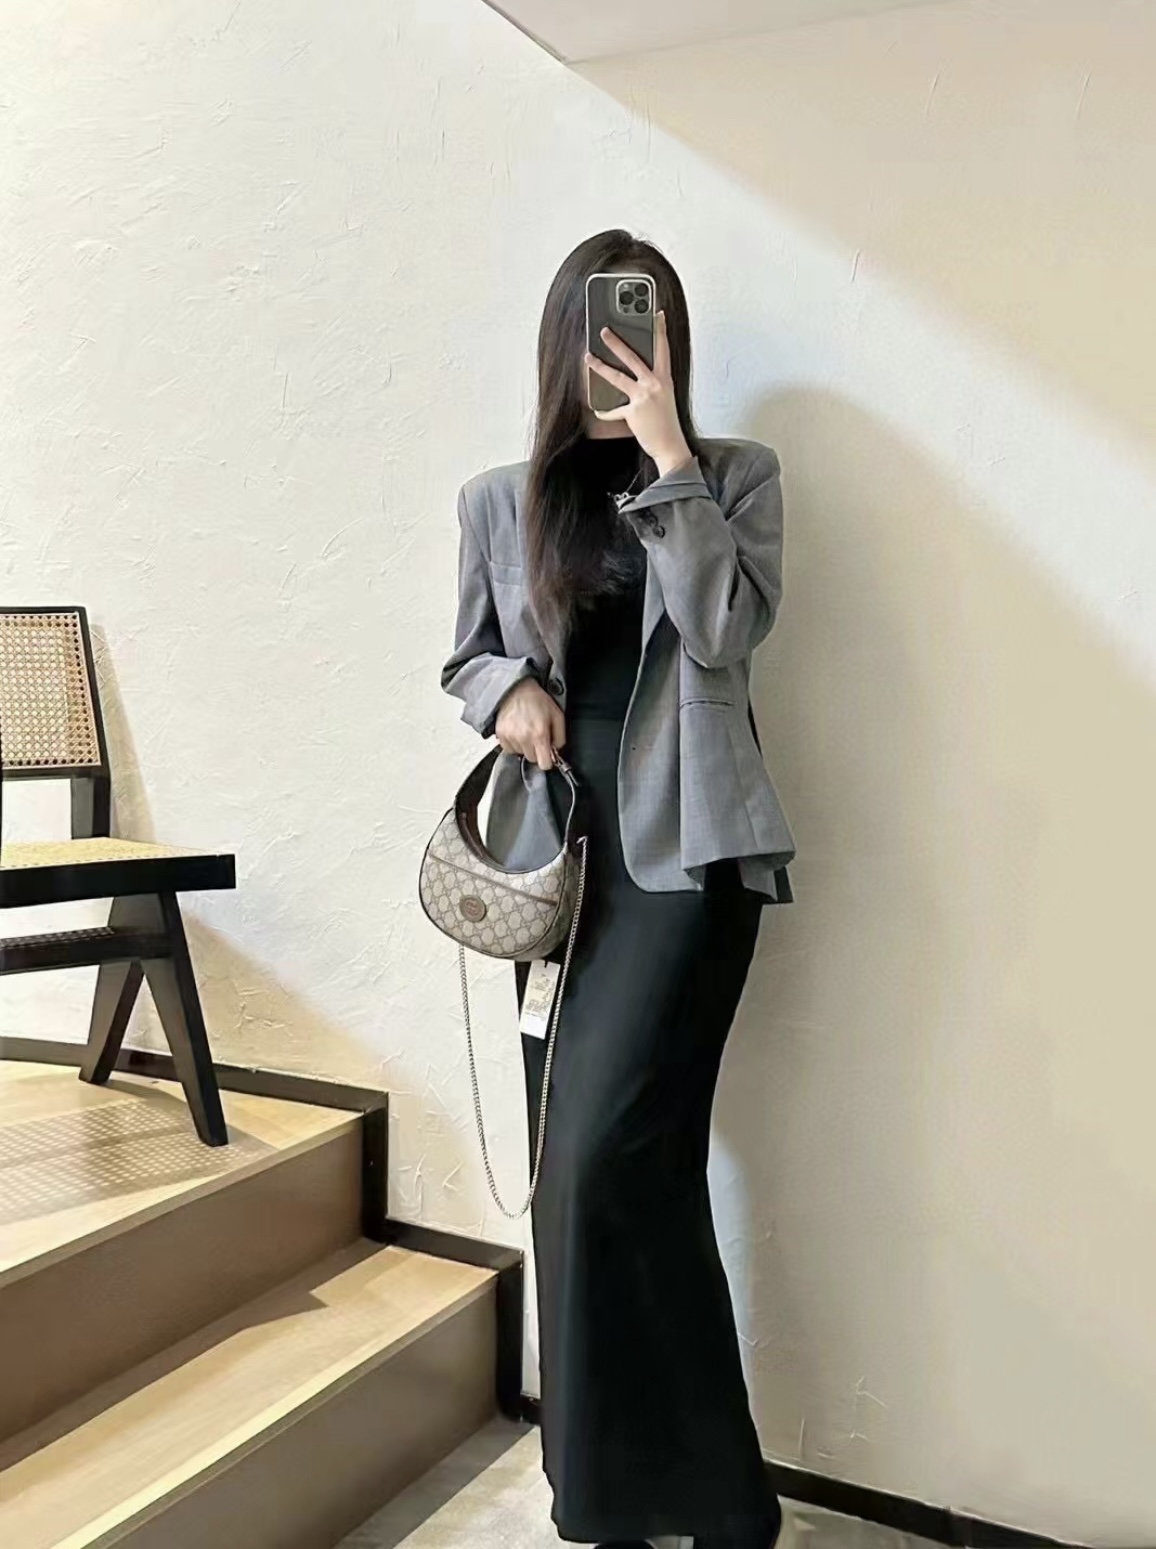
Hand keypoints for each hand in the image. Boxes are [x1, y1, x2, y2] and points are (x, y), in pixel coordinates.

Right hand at [495, 678, 565, 770]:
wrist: (516, 689)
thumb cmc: (537, 700)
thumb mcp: (558, 715)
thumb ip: (561, 737)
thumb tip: (556, 750)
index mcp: (539, 734)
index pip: (544, 764)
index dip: (548, 761)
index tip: (548, 755)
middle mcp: (523, 737)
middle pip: (532, 759)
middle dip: (537, 751)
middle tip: (537, 737)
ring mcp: (510, 737)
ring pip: (520, 754)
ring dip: (525, 747)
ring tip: (526, 731)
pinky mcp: (500, 735)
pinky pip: (509, 749)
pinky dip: (514, 744)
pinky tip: (517, 732)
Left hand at [584, 309, 692, 476]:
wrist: (670, 445)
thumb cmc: (667, 423)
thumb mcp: (664, 397)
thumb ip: (652, 383)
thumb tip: (634, 374)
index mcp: (665, 379)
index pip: (663, 349)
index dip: (660, 330)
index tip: (656, 314)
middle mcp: (655, 385)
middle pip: (632, 357)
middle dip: (616, 342)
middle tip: (603, 330)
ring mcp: (643, 398)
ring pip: (617, 377)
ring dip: (599, 366)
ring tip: (588, 357)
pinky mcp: (633, 412)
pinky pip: (613, 410)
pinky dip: (605, 412)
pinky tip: (598, 411)